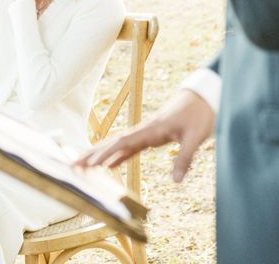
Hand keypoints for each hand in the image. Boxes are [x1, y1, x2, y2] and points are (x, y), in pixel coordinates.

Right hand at [75, 89, 214, 182]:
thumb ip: (185, 158)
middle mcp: (144, 130)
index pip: (124, 142)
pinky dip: (117, 156)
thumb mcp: (196, 137)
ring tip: (83, 165)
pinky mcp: (151, 136)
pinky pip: (129, 148)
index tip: (93, 163)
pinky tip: (110, 166)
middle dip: (93, 153)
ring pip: (118, 145)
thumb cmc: (200, 114)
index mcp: (151, 129)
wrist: (203, 96)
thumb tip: (176, 182)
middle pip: (113, 142)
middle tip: (74, 164)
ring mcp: (145, 133)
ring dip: (100, 154)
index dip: (107, 153)